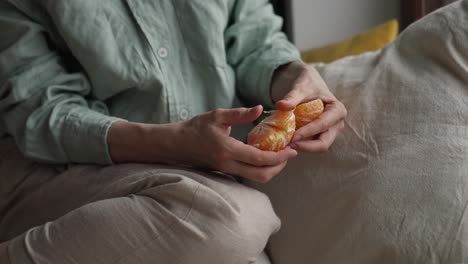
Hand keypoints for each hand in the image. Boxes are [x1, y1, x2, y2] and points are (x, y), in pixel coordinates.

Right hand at [175, 106, 297, 181]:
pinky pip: (248, 175)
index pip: (260, 159)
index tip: (292, 150)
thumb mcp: (217, 116)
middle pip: (261, 175)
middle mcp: (228, 164)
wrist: (176, 144)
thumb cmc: (196, 128)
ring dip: (271, 169)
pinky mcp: (226, 172)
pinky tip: (265, 156)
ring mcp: (227, 171)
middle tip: (289, 154)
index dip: (279, 157)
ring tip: (279, 155)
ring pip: (256, 178)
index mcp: (228, 150)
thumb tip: (260, 108)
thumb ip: (240, 114)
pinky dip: (261, 168)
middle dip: (279, 167)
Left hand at [271, 61, 346, 151]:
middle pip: (324, 143)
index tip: (292, 137)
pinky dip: (299, 145)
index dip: (308, 132)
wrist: (307, 84)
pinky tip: (286, 143)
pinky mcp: (320, 136)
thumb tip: (281, 105)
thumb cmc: (307, 84)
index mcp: (337, 110)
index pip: (323, 125)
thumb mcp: (300, 88)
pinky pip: (310, 144)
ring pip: (317, 147)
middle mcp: (336, 124)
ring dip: (302, 147)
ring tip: (285, 145)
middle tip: (288, 145)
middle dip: (306, 146)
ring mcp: (329, 132)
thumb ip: (292, 97)